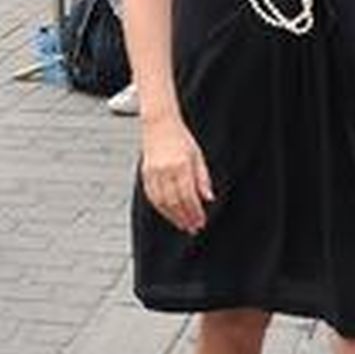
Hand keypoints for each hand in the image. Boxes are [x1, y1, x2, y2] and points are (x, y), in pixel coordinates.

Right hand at [141, 114, 214, 233]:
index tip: (201, 221)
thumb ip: (203, 178)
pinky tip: (169, 214)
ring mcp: (153, 173)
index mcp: (182, 165)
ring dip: (173, 217)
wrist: (159, 125)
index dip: (195, 211)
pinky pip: (152, 197)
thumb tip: (209, 198)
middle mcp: (166, 171)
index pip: (189, 195)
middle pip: (176, 202)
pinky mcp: (145, 174)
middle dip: (185, 217)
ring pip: (163, 202)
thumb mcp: (198, 156)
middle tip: (193, 228)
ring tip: (183, 225)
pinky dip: (161, 208)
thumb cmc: (181, 139)